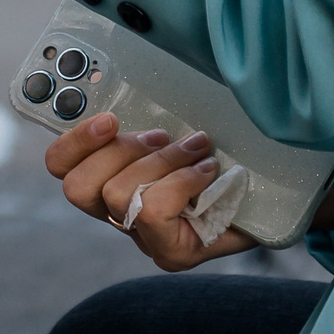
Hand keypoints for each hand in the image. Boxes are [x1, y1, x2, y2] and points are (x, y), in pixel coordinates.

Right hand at [44, 113, 258, 272]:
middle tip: (158, 135)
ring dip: (162, 161)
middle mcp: (117, 214)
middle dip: (118, 152)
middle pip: (77, 187)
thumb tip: (131, 80)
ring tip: (196, 148)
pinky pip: (152, 209)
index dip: (74, 140)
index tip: (107, 117)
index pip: (60, 166)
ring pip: (117, 194)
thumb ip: (149, 112)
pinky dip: (182, 181)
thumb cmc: (224, 156)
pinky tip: (208, 171)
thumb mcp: (178, 125)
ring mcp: (142, 239)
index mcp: (107, 177)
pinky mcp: (170, 254)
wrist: (273, 197)